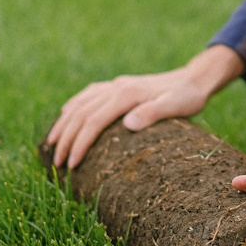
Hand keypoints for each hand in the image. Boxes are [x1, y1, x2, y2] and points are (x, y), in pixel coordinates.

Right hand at [47, 45, 244, 167]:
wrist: (194, 79)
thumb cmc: (188, 98)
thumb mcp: (177, 106)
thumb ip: (154, 113)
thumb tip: (128, 124)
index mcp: (126, 94)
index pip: (93, 121)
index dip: (80, 144)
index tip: (71, 165)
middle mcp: (115, 87)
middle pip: (80, 114)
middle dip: (66, 139)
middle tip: (56, 164)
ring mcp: (115, 85)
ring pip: (79, 104)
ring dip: (63, 124)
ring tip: (51, 144)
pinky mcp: (117, 87)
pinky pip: (87, 95)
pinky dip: (73, 107)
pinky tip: (66, 115)